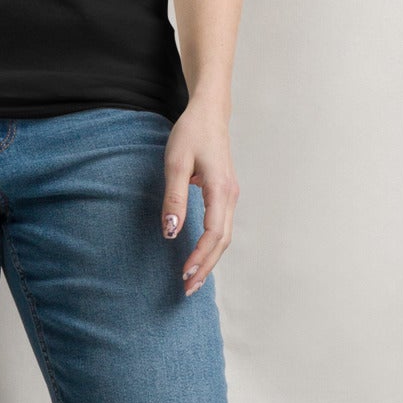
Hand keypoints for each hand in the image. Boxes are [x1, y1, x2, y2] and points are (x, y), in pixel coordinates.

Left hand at [161, 101, 237, 296]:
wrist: (208, 113)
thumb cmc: (191, 134)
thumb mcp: (175, 163)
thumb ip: (174, 198)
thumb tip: (172, 232)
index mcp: (221, 190)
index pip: (214, 234)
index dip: (200, 257)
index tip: (184, 274)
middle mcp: (230, 196)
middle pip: (222, 242)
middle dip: (206, 267)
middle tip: (187, 289)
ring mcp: (230, 196)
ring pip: (224, 237)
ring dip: (210, 259)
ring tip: (193, 279)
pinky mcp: (224, 194)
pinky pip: (222, 227)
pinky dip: (212, 246)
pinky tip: (200, 256)